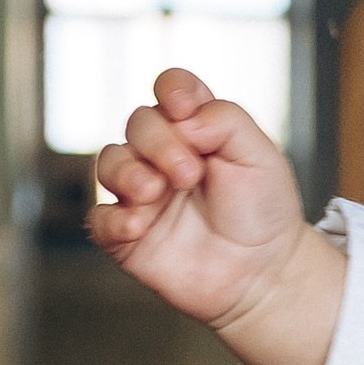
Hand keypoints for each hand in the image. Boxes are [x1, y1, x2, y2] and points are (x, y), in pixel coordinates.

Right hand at [91, 70, 343, 364]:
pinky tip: (138, 226)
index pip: (171, 90)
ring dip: (128, 172)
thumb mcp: (261, 156)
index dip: (172, 89)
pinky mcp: (126, 235)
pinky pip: (99, 219)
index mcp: (197, 130)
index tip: (185, 106)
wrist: (264, 274)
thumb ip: (225, 120)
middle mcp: (163, 155)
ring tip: (156, 193)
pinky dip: (113, 219)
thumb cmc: (263, 212)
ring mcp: (141, 193)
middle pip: (138, 123)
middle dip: (158, 141)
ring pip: (109, 162)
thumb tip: (181, 116)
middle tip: (190, 174)